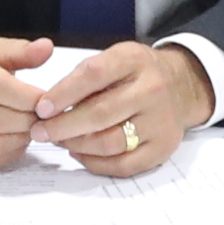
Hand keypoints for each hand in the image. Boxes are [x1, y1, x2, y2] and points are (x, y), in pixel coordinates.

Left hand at [32, 41, 216, 176]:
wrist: (182, 87)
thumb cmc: (136, 74)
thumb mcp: (115, 58)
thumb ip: (85, 77)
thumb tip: (49, 107)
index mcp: (135, 61)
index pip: (95, 75)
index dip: (64, 93)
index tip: (41, 108)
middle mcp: (152, 90)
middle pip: (101, 114)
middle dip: (63, 126)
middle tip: (41, 132)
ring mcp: (160, 122)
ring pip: (110, 143)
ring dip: (76, 145)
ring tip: (59, 141)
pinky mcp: (162, 148)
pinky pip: (123, 165)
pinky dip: (95, 163)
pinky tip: (79, 153)